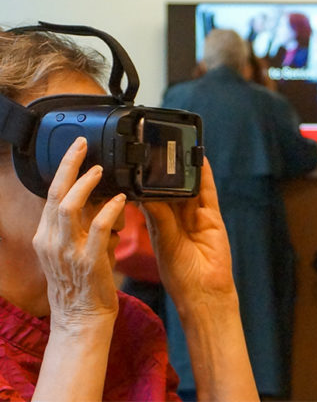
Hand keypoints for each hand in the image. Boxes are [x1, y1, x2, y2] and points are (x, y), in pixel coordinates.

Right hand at [33, 136, 125, 328]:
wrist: (81, 318)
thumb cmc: (82, 283)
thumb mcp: (72, 249)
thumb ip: (83, 224)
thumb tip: (101, 197)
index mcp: (47, 236)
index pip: (50, 194)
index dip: (63, 169)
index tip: (76, 149)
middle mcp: (52, 241)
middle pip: (55, 193)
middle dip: (68, 165)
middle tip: (83, 146)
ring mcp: (68, 251)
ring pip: (69, 207)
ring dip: (86, 185)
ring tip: (102, 171)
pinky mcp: (88, 262)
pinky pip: (98, 229)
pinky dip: (109, 211)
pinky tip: (121, 200)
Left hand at [141, 158, 235, 309]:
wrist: (205, 292)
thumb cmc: (180, 276)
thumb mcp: (163, 244)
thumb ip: (158, 217)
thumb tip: (147, 193)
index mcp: (159, 224)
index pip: (148, 195)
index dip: (142, 179)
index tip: (132, 161)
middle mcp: (176, 217)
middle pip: (169, 187)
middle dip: (163, 169)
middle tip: (153, 147)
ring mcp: (195, 215)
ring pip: (188, 186)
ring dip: (183, 168)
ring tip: (176, 145)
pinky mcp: (211, 216)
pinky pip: (207, 192)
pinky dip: (204, 175)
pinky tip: (200, 158)